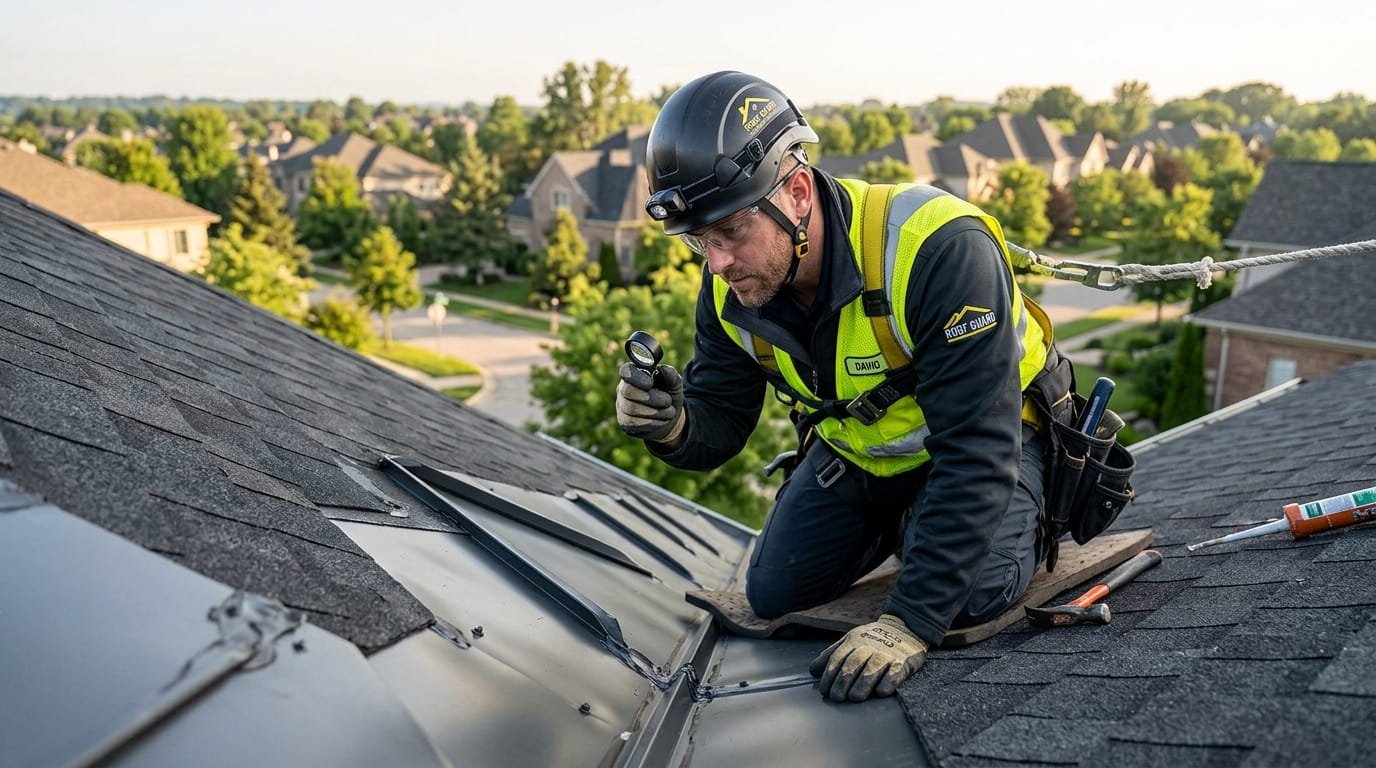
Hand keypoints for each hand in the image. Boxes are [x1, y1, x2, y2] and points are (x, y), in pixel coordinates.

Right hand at [616, 362, 685, 444]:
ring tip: (670, 412)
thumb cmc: (668, 396)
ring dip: (656, 411)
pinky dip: (654, 422)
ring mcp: (622, 407)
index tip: (650, 383)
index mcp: (634, 375)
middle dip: (651, 397)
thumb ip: (671, 374)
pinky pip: (635, 423)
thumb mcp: (674, 384)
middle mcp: (623, 389)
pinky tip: (663, 420)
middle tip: (667, 401)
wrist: (670, 418)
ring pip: (632, 408)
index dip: (636, 377)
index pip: (626, 371)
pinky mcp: (625, 423)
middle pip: (628, 391)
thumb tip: (663, 369)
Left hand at [809, 613, 926, 701]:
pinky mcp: (903, 662)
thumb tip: (813, 671)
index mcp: (854, 642)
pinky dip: (889, 681)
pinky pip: (895, 672)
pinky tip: (881, 692)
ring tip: (854, 698)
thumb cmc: (872, 639)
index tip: (825, 691)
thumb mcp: (850, 641)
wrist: (905, 627)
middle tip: (836, 698)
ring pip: (872, 668)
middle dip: (843, 681)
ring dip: (863, 684)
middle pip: (853, 664)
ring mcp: (886, 654)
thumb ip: (832, 654)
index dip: (830, 675)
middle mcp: (869, 647)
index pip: (838, 658)